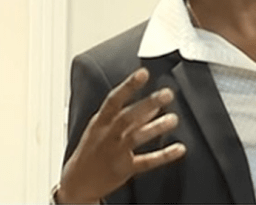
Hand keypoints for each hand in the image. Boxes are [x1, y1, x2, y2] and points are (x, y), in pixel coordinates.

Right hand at [56, 68, 185, 203]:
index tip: (143, 73)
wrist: (77, 183)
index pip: (114, 99)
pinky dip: (163, 156)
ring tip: (173, 119)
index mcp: (101, 121)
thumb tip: (152, 104)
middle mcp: (108, 135)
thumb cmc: (92, 150)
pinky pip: (145, 162)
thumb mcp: (104, 127)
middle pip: (127, 117)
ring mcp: (115, 153)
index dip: (128, 85)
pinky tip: (178, 148)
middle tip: (167, 93)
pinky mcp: (124, 169)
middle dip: (147, 104)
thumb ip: (129, 114)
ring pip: (136, 138)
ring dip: (155, 128)